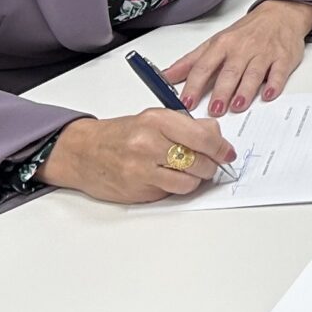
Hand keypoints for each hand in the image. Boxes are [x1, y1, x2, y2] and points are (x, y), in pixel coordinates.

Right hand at [42, 109, 237, 203]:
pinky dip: (175, 187)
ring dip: (195, 180)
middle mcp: (149, 143)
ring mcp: (142, 170)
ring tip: (188, 172)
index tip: (228, 153)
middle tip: (209, 164)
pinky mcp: (138, 190)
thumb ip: (187, 126)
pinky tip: (166, 178)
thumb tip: (217, 135)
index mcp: (156, 120)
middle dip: (210, 166)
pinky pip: (170, 193)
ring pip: (189, 182)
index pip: (203, 136)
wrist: (82, 152)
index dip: (221, 148)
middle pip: (199, 161)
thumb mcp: (153, 119)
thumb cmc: (120, 135)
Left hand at [160, 0, 311, 113]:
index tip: (187, 102)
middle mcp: (242, 49)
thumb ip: (191, 62)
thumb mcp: (215, 42)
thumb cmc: (246, 32)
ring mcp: (264, 53)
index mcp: (222, 45)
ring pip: (253, 73)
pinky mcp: (283, 58)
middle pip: (230, 71)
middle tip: (215, 110)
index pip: (204, 66)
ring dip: (245, 90)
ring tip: (238, 106)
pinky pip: (279, 72)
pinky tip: (268, 94)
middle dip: (222, 91)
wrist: (281, 14)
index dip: (194, 85)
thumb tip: (166, 76)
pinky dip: (274, 83)